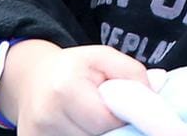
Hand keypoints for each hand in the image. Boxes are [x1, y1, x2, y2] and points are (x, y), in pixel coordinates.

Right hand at [0, 41, 148, 135]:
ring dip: (95, 134)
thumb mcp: (103, 57)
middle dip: (109, 128)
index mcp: (64, 88)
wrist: (31, 80)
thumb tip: (155, 93)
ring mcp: (37, 134)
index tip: (124, 110)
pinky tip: (78, 126)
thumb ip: (132, 73)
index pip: (107, 121)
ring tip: (90, 119)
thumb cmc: (73, 69)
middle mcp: (46, 116)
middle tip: (106, 113)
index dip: (122, 117)